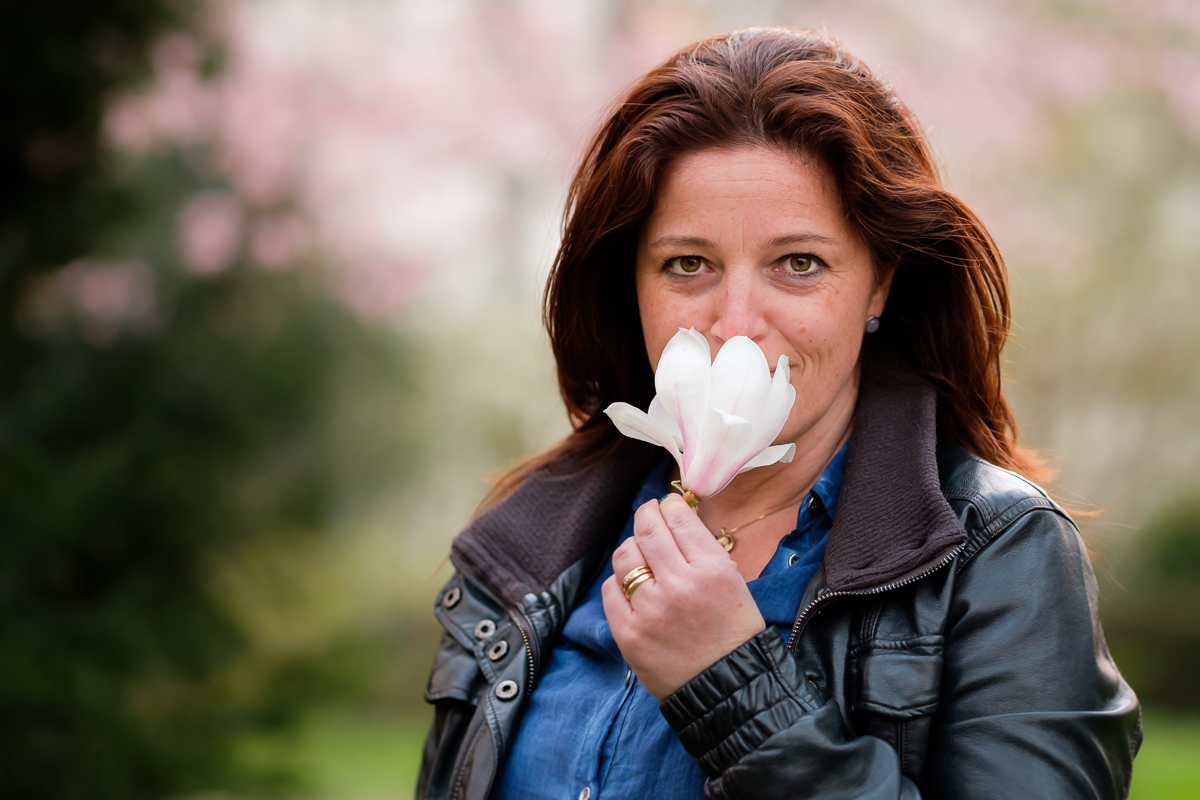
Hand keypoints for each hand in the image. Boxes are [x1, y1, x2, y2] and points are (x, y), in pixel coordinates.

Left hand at [601, 493, 765, 699]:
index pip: (679, 518)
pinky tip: (632, 586)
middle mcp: (678, 585)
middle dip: (647, 514)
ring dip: (633, 548)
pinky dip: (620, 582)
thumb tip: (676, 519)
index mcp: (711, 570)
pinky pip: (611, 589)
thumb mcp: (734, 582)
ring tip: (642, 553)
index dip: (670, 505)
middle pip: (647, 530)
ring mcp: (649, 610)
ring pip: (625, 556)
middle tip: (649, 513)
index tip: (668, 505)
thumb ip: (704, 551)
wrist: (727, 688)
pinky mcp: (628, 634)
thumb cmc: (734, 633)